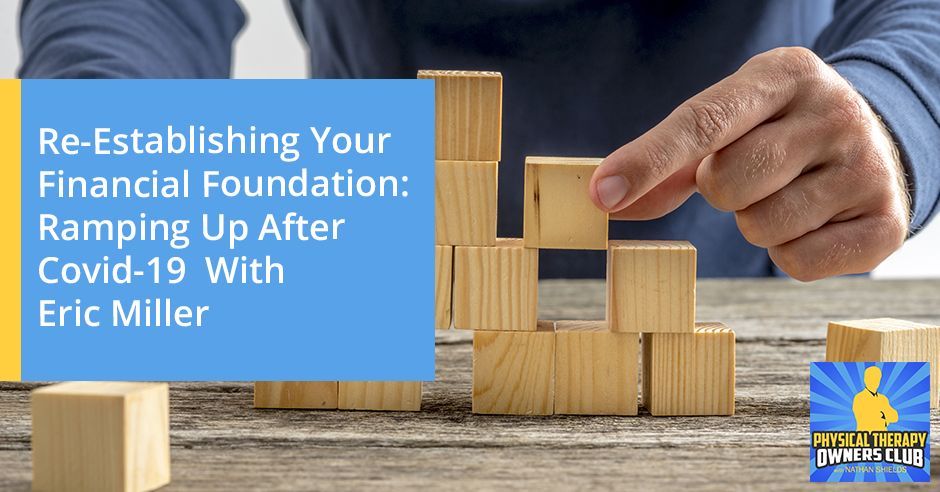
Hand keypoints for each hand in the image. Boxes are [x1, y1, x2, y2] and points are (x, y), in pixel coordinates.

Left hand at [590, 47, 909, 280]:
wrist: (876, 143)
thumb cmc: (778, 133)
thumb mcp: (730, 124)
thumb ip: (667, 163)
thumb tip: (607, 201)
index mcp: (785, 75)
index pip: (703, 121)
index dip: (648, 161)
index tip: (603, 194)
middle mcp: (834, 113)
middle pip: (727, 182)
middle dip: (720, 191)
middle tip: (750, 174)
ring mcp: (867, 168)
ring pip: (761, 227)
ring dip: (756, 223)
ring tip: (786, 194)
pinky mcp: (886, 224)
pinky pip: (796, 263)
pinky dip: (789, 252)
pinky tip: (811, 221)